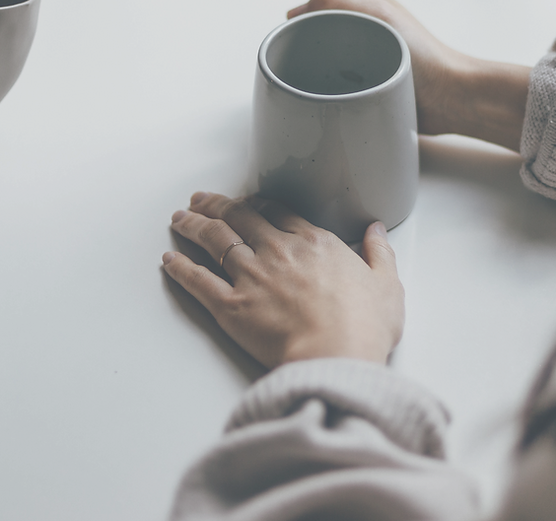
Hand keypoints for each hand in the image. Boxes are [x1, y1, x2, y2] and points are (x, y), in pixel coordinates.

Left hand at [162, 192, 404, 368]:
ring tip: (180, 217)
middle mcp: (277, 252)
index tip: (245, 201)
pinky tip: (169, 260)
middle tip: (201, 199)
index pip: (276, 212)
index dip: (256, 203)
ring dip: (193, 225)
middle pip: (239, 218)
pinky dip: (180, 268)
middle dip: (217, 205)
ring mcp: (251, 277)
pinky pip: (198, 281)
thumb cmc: (364, 326)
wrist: (336, 357)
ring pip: (214, 240)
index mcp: (314, 243)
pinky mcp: (231, 307)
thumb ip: (380, 253)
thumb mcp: (387, 285)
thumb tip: (377, 231)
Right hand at [289, 0, 531, 151]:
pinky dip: (331, 89)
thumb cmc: (422, 55)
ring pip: (325, 60)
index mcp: (366, 1)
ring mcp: (367, 54)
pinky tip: (329, 98)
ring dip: (319, 72)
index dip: (303, 23)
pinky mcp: (369, 82)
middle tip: (306, 68)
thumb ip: (335, 0)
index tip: (296, 43)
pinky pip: (338, 83)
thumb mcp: (377, 13)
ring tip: (320, 84)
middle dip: (308, 50)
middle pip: (318, 34)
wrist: (449, 98)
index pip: (317, 6)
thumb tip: (296, 12)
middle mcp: (365, 25)